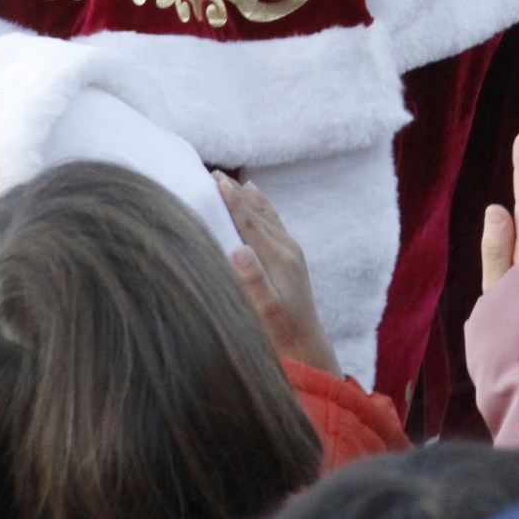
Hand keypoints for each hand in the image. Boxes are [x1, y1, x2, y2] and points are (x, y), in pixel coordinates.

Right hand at [219, 171, 338, 375]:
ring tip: (229, 180)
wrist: (306, 345)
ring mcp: (292, 250)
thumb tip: (239, 249)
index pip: (250, 222)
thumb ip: (253, 280)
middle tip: (212, 173)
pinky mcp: (292, 256)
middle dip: (236, 193)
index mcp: (278, 258)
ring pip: (266, 214)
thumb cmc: (280, 332)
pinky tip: (255, 194)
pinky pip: (273, 221)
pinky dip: (262, 205)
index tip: (215, 180)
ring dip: (247, 196)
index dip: (232, 201)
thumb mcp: (265, 311)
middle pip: (258, 213)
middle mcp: (287, 249)